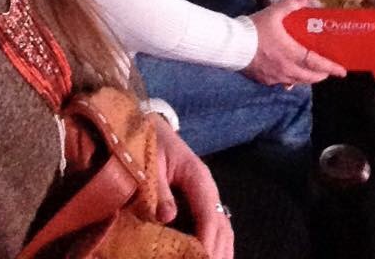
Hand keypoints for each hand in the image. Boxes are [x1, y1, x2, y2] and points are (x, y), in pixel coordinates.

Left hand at [154, 116, 233, 258]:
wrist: (153, 128)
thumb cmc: (150, 143)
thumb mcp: (150, 161)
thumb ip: (159, 189)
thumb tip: (168, 217)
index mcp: (197, 175)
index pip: (208, 213)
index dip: (206, 239)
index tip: (202, 258)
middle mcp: (207, 187)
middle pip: (221, 224)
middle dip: (217, 251)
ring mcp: (207, 195)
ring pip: (223, 228)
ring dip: (222, 250)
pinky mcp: (201, 201)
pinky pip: (216, 226)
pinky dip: (217, 244)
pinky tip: (213, 256)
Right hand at [245, 0, 346, 85]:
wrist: (231, 44)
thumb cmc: (254, 29)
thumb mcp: (273, 13)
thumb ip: (290, 4)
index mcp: (291, 53)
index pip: (316, 63)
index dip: (331, 68)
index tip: (343, 72)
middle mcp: (286, 69)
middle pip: (309, 77)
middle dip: (321, 75)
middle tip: (327, 71)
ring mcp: (275, 77)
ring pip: (296, 82)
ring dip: (306, 78)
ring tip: (309, 72)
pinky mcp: (264, 80)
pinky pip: (282, 83)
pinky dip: (289, 80)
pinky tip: (287, 76)